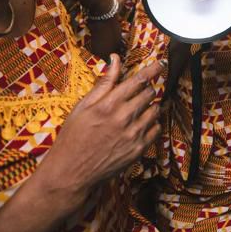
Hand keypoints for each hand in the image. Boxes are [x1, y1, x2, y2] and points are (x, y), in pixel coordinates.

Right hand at [41, 54, 162, 192]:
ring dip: (150, 106)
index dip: (152, 69)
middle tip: (140, 91)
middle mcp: (124, 118)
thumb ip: (104, 83)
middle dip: (147, 89)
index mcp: (109, 104)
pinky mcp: (138, 150)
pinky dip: (152, 124)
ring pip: (155, 111)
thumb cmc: (73, 136)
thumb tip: (115, 60)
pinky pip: (156, 130)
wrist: (71, 172)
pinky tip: (141, 125)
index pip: (139, 80)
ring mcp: (133, 135)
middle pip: (149, 93)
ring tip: (138, 109)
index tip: (159, 64)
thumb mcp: (83, 106)